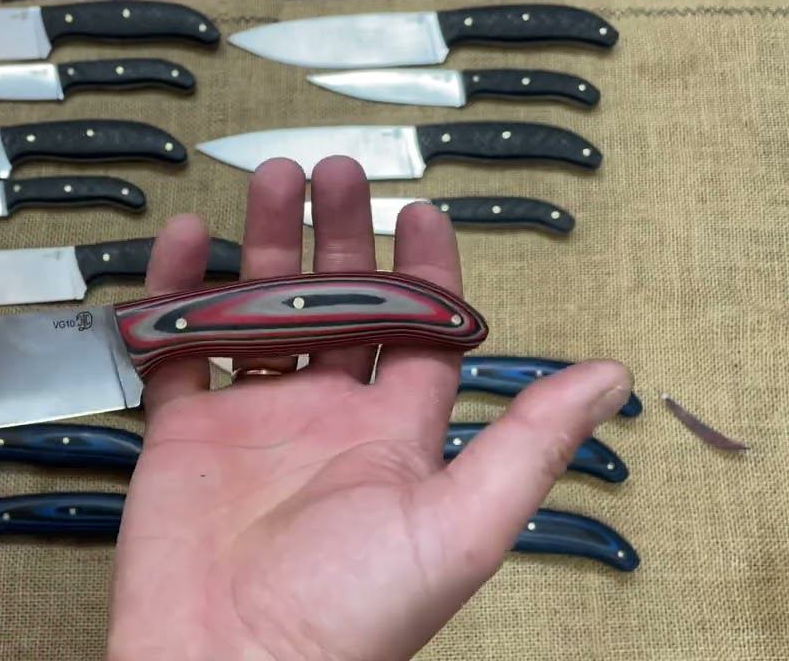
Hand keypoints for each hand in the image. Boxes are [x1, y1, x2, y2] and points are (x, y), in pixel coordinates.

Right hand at [107, 157, 631, 659]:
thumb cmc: (349, 616)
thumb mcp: (461, 526)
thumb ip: (530, 444)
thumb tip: (612, 379)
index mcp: (393, 435)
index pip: (419, 330)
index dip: (424, 268)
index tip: (422, 211)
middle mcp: (325, 418)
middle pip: (338, 303)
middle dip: (340, 234)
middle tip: (336, 172)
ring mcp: (253, 422)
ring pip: (261, 309)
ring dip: (265, 244)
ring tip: (274, 181)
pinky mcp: (184, 433)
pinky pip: (178, 346)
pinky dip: (176, 292)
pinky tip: (183, 244)